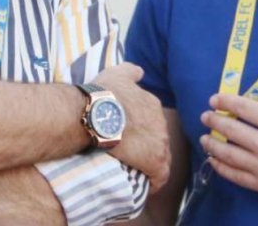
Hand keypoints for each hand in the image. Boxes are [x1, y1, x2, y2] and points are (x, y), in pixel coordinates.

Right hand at [92, 63, 170, 191]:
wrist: (96, 113)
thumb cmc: (103, 94)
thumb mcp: (117, 74)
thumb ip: (131, 71)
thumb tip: (140, 71)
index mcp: (152, 104)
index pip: (153, 121)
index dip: (144, 131)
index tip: (134, 137)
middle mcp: (160, 122)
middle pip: (158, 139)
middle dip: (149, 148)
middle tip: (134, 156)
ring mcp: (159, 141)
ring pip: (161, 157)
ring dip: (152, 165)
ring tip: (139, 173)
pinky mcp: (154, 160)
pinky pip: (160, 176)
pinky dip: (155, 182)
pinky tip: (148, 186)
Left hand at [199, 60, 257, 204]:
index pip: (242, 107)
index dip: (225, 102)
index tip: (214, 99)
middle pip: (230, 130)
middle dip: (214, 121)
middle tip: (205, 117)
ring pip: (229, 154)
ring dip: (213, 145)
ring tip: (204, 138)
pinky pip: (236, 176)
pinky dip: (221, 168)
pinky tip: (214, 162)